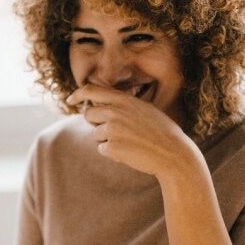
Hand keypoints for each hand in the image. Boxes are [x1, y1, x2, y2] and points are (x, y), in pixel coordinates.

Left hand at [66, 84, 201, 177]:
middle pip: (88, 114)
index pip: (91, 90)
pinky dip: (113, 153)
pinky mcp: (111, 146)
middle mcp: (115, 111)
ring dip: (107, 140)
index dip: (78, 94)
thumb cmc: (161, 133)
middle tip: (115, 131)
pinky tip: (130, 152)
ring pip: (96, 134)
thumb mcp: (144, 110)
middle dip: (96, 123)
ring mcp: (112, 128)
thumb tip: (101, 108)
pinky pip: (102, 149)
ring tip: (130, 143)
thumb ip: (123, 106)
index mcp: (123, 100)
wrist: (173, 154)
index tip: (70, 100)